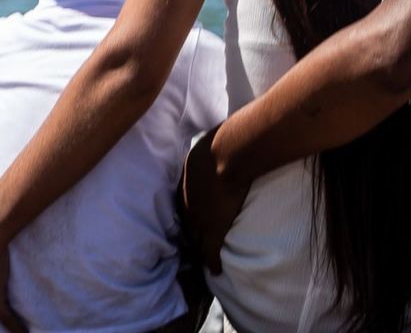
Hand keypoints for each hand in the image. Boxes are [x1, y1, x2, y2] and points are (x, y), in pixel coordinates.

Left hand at [180, 127, 248, 274]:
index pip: (181, 206)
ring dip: (198, 252)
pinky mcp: (215, 229)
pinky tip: (215, 270)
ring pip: (196, 242)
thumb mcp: (205, 143)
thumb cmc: (220, 142)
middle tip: (189, 246)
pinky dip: (212, 263)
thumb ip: (207, 150)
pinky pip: (211, 252)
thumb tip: (217, 141)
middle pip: (184, 227)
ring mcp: (200, 220)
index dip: (184, 215)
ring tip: (201, 260)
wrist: (229, 153)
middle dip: (186, 237)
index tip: (186, 221)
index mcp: (184, 185)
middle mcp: (187, 205)